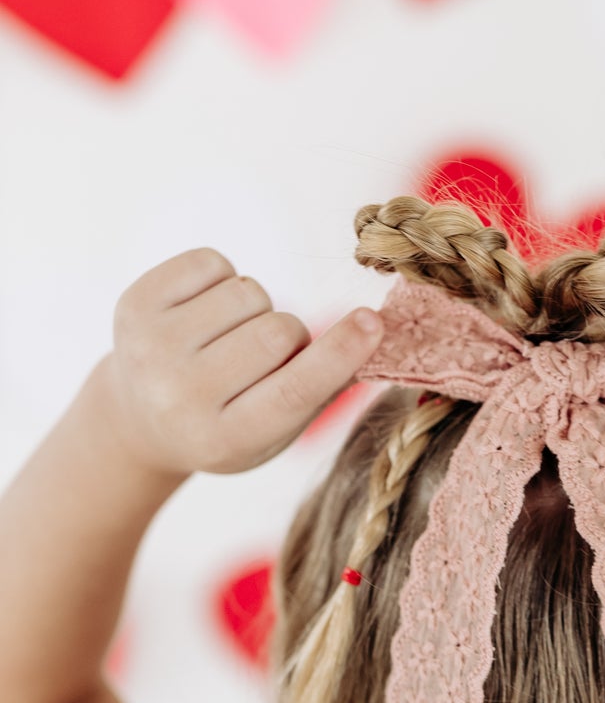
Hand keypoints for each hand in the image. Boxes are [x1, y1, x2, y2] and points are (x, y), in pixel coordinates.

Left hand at [96, 247, 383, 478]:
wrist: (139, 418)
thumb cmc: (228, 422)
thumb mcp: (274, 432)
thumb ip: (320, 389)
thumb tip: (370, 330)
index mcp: (223, 439)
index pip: (294, 389)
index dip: (339, 353)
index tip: (372, 321)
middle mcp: (179, 396)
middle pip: (277, 332)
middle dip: (291, 334)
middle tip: (269, 356)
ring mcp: (150, 349)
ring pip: (249, 291)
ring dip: (255, 308)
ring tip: (230, 336)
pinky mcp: (133, 305)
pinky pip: (212, 263)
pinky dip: (222, 280)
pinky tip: (204, 313)